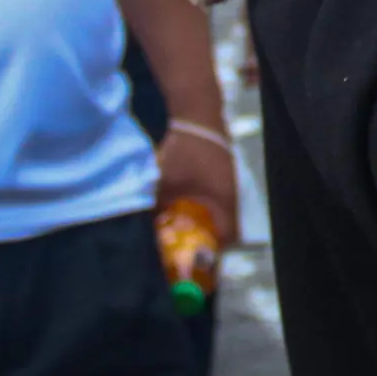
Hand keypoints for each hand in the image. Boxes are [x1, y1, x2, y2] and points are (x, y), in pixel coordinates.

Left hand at [157, 123, 239, 244]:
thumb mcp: (164, 180)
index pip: (227, 235)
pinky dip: (207, 208)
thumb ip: (156, 205)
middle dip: (208, 239)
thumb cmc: (184, 150)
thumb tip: (145, 227)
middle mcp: (231, 194)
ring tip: (187, 231)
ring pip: (222, 212)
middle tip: (189, 249)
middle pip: (226, 226)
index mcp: (222, 199)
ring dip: (208, 223)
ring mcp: (230, 182)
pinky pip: (218, 200)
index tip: (197, 261)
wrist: (197, 115)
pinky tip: (188, 207)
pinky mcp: (224, 173)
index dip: (214, 251)